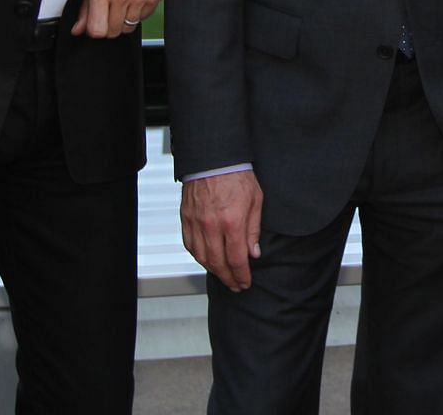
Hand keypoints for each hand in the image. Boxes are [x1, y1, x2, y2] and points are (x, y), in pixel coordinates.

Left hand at [74, 0, 164, 38]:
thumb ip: (86, 7)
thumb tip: (79, 29)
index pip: (97, 30)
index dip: (95, 30)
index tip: (96, 23)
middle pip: (113, 32)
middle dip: (110, 25)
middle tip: (110, 10)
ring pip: (129, 27)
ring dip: (125, 18)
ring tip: (124, 1)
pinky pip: (144, 18)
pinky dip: (139, 12)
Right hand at [181, 170, 264, 290]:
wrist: (214, 158)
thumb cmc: (237, 176)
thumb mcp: (256, 201)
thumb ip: (254, 230)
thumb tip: (254, 253)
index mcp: (232, 221)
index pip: (236, 259)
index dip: (241, 275)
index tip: (245, 282)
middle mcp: (211, 226)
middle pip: (218, 263)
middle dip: (228, 278)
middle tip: (236, 285)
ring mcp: (196, 223)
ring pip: (202, 258)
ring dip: (213, 270)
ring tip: (223, 275)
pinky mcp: (186, 219)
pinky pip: (190, 245)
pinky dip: (198, 257)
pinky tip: (207, 260)